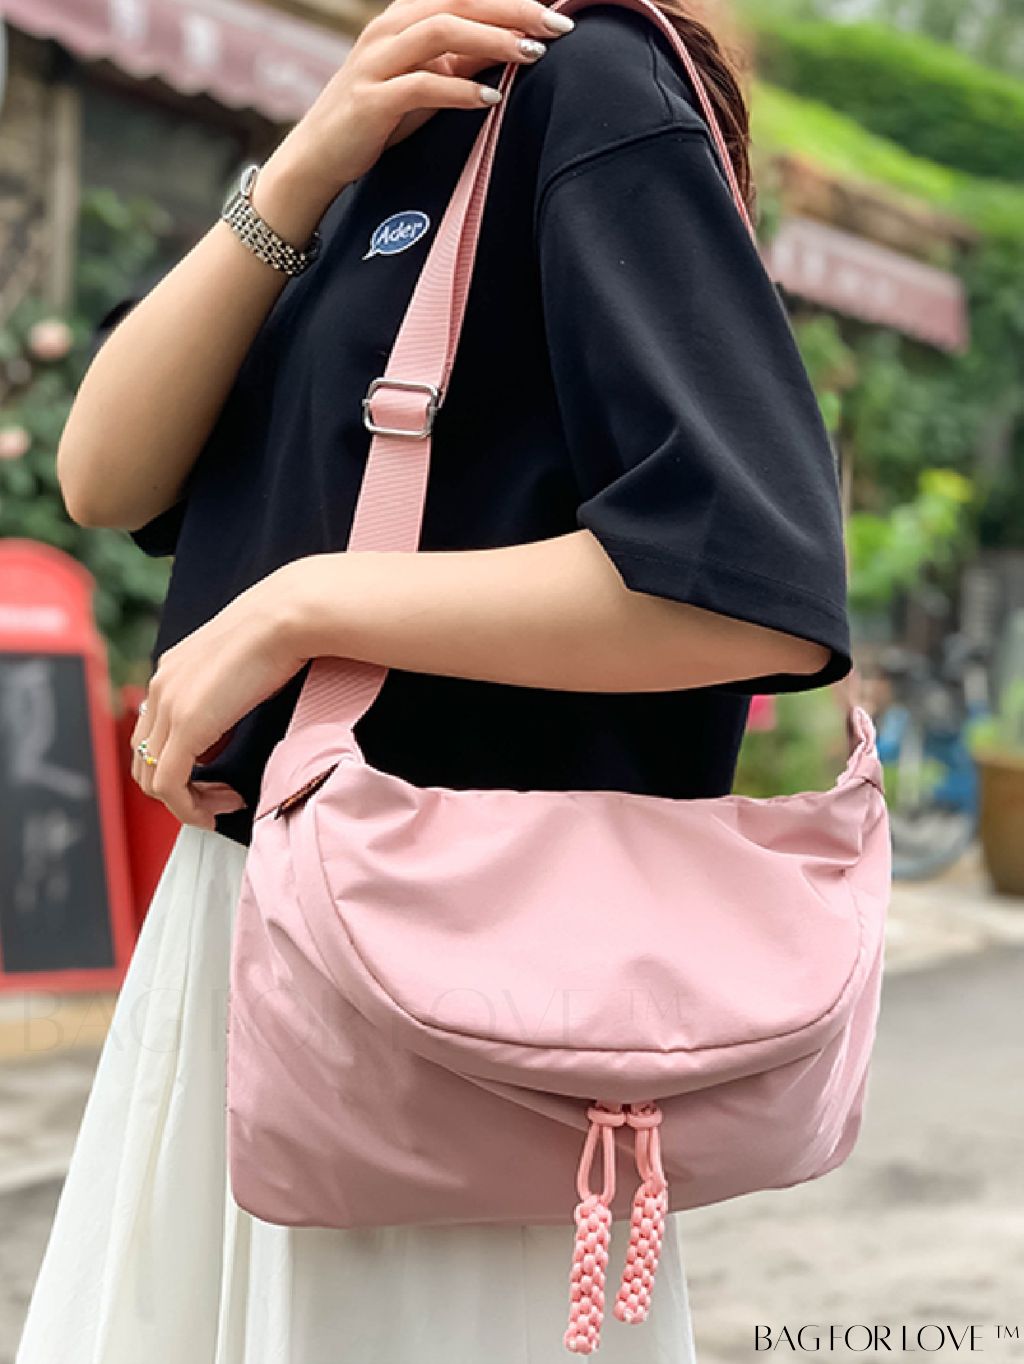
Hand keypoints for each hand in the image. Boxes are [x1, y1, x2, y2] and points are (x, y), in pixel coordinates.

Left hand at [129, 568, 307, 829]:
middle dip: (180, 790)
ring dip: (186, 802)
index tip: (216, 778)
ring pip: (151, 778)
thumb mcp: (240, 670)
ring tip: (223, 804)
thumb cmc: (279, 635)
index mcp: (170, 672)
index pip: (153, 734)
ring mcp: (169, 707)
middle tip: (220, 797)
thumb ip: (220, 702)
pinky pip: (169, 786)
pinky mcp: (186, 726)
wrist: (287, 618)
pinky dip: (189, 808)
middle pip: (144, 760)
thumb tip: (215, 741)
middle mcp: (160, 688)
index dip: (180, 766)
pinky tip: (217, 809)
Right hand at [259, 0, 575, 231]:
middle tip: (558, 25)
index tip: (555, 11)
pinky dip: (461, 89)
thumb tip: (509, 48)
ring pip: (441, 32)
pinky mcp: (371, 99)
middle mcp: (388, 30)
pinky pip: (422, 85)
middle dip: (513, 11)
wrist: (318, 157)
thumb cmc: (377, 120)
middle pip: (458, 3)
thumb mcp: (425, 85)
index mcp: (403, 19)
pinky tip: (493, 98)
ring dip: (492, 40)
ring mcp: (377, 62)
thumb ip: (461, 63)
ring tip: (533, 54)